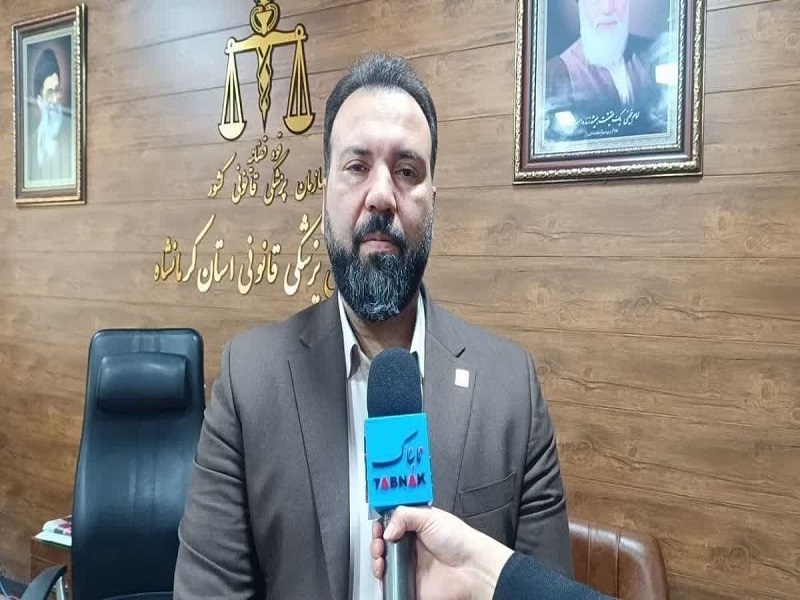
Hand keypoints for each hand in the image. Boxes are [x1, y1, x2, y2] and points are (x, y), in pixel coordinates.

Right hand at [371, 506, 512, 599]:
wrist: (471, 569)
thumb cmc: (460, 542)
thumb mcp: (430, 517)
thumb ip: (404, 515)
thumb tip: (387, 528)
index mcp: (416, 526)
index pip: (391, 522)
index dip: (382, 522)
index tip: (377, 522)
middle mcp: (411, 546)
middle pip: (383, 542)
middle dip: (376, 540)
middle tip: (379, 540)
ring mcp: (409, 565)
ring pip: (382, 562)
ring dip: (376, 558)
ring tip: (381, 557)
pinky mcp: (409, 583)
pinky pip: (389, 583)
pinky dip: (382, 579)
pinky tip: (384, 571)